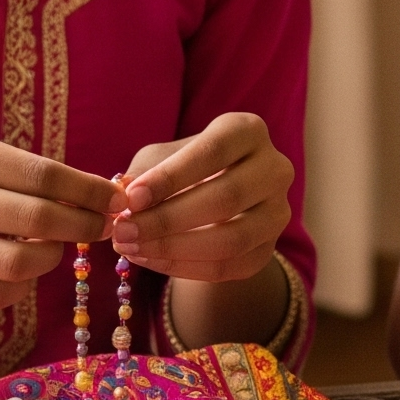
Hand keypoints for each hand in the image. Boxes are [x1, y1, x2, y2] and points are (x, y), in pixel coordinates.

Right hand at [0, 130, 121, 308]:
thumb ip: (7, 166)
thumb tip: (84, 188)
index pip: (42, 174)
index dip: (88, 190)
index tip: (115, 197)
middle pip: (37, 219)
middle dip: (84, 225)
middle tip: (101, 226)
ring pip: (18, 263)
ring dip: (53, 259)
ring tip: (55, 248)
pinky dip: (21, 287)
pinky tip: (22, 272)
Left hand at [113, 114, 293, 282]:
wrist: (210, 200)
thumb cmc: (180, 168)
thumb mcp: (160, 158)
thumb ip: (143, 173)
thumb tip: (121, 198)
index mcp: (248, 131)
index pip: (213, 152)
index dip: (171, 176)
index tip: (130, 199)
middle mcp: (274, 169)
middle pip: (226, 197)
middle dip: (167, 219)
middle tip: (123, 231)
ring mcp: (277, 212)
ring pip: (232, 239)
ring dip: (174, 248)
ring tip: (131, 248)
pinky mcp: (268, 250)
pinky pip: (228, 267)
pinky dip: (184, 268)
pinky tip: (149, 260)